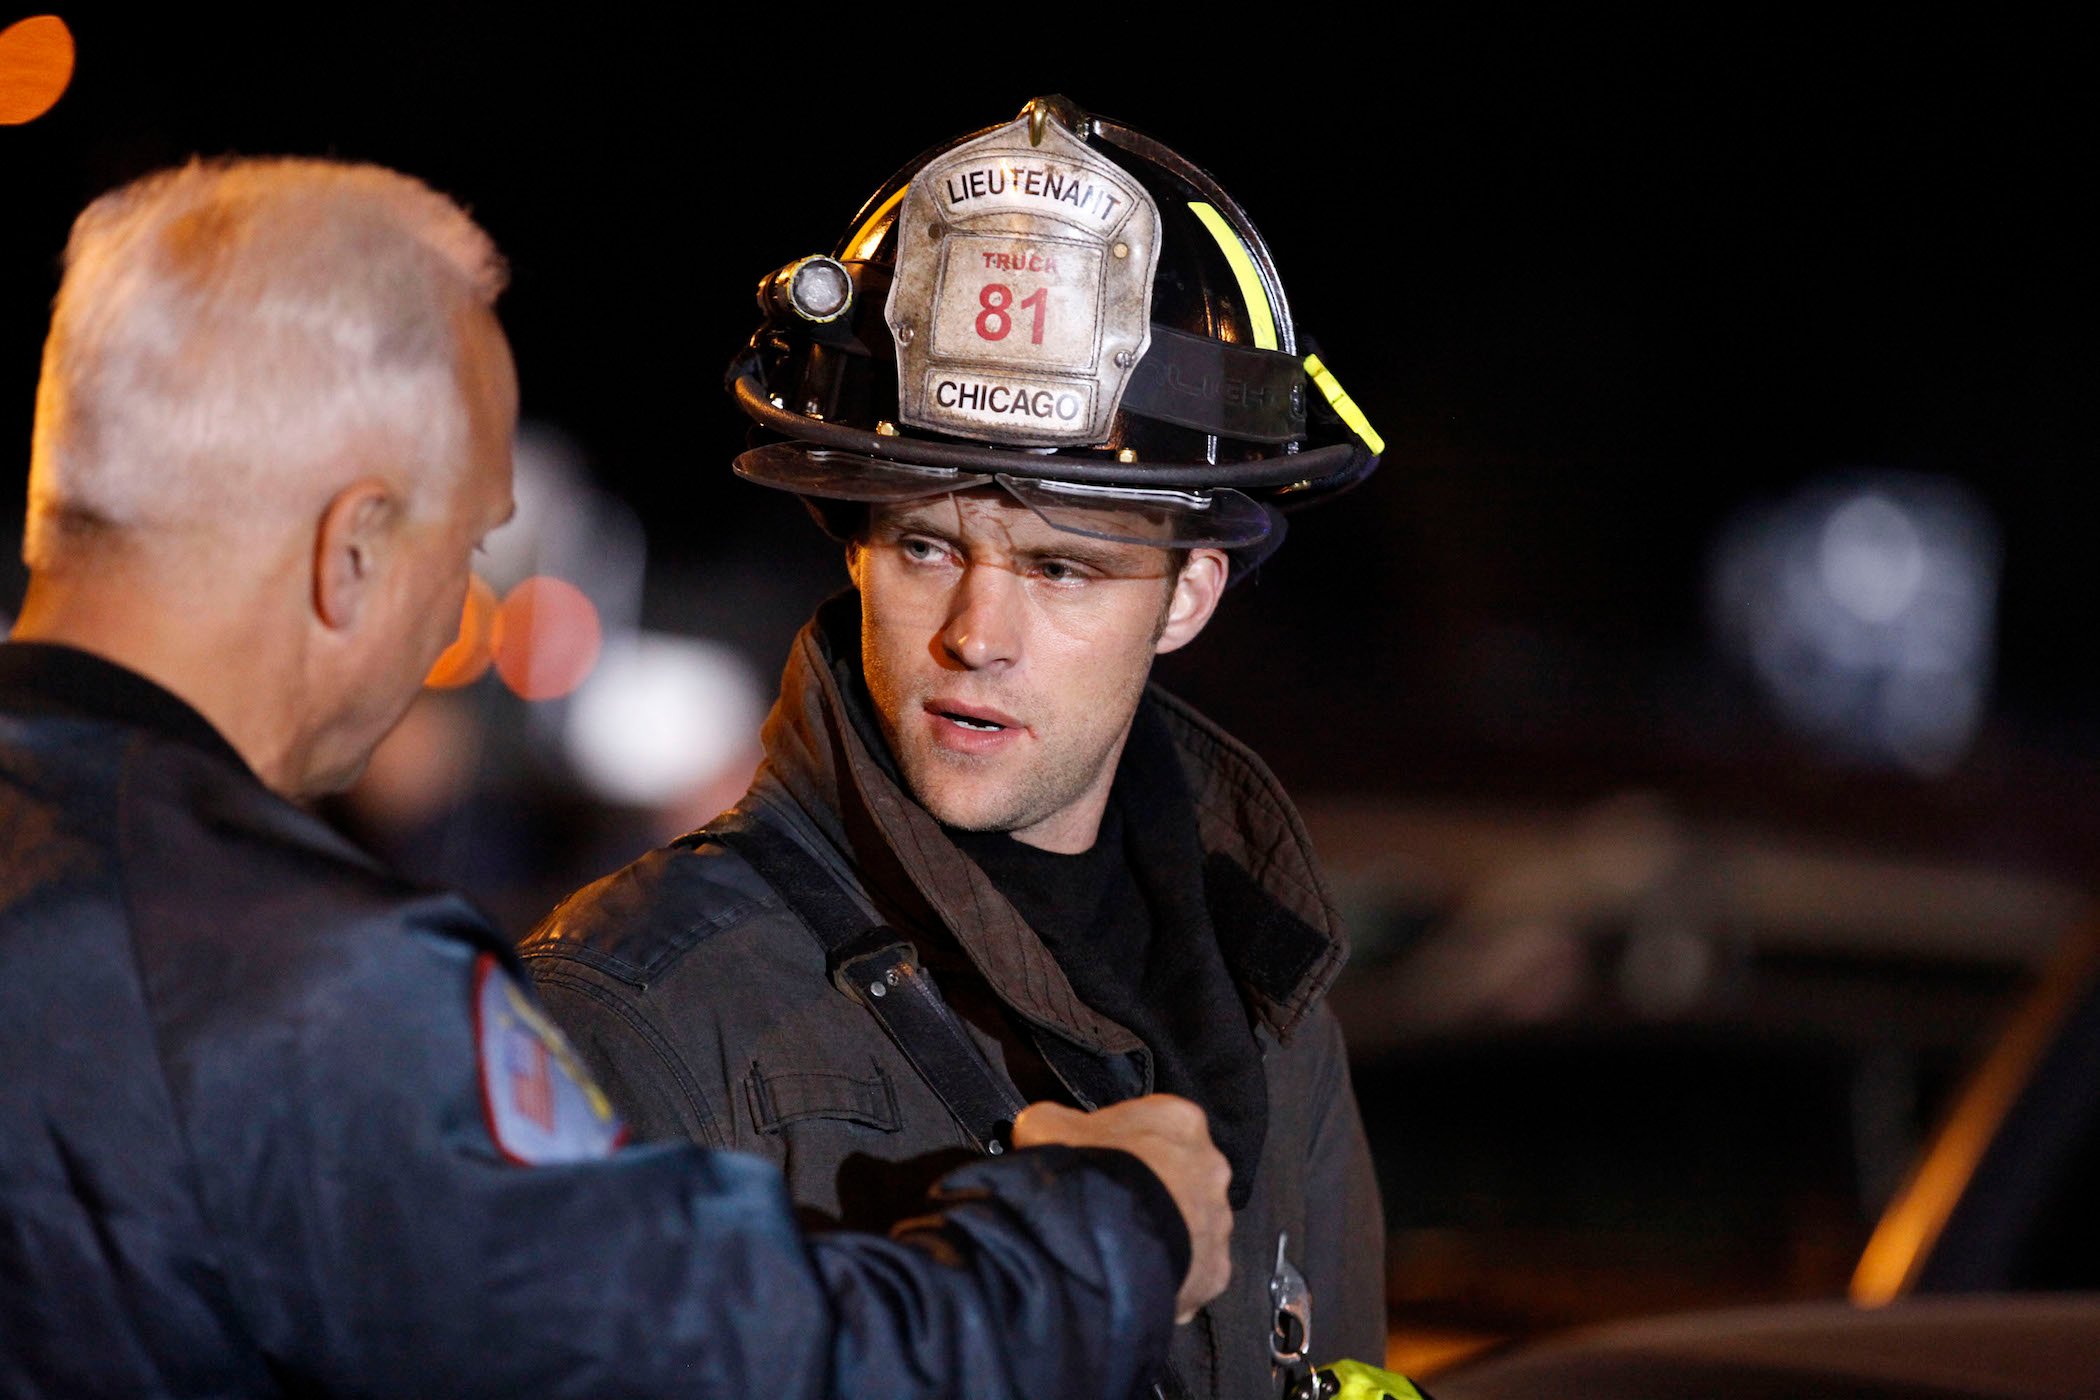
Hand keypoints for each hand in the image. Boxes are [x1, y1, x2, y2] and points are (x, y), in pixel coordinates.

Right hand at [1012, 1095, 1231, 1321]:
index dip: (1123, 1142)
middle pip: (1180, 1174)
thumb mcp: (1045, 1124)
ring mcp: (1217, 1220)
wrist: (1102, 1240)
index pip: (1156, 1124)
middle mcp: (1210, 1166)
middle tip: (1110, 1204)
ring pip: (1189, 1224)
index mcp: (1178, 1119)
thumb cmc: (1084, 1174)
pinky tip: (1135, 1276)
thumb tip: (1046, 1125)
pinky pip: (1193, 1270)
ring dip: (1162, 1231)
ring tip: (1120, 1246)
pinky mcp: (1216, 1268)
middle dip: (1152, 1187)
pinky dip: (1169, 1274)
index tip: (1100, 1158)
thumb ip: (1055, 1120)